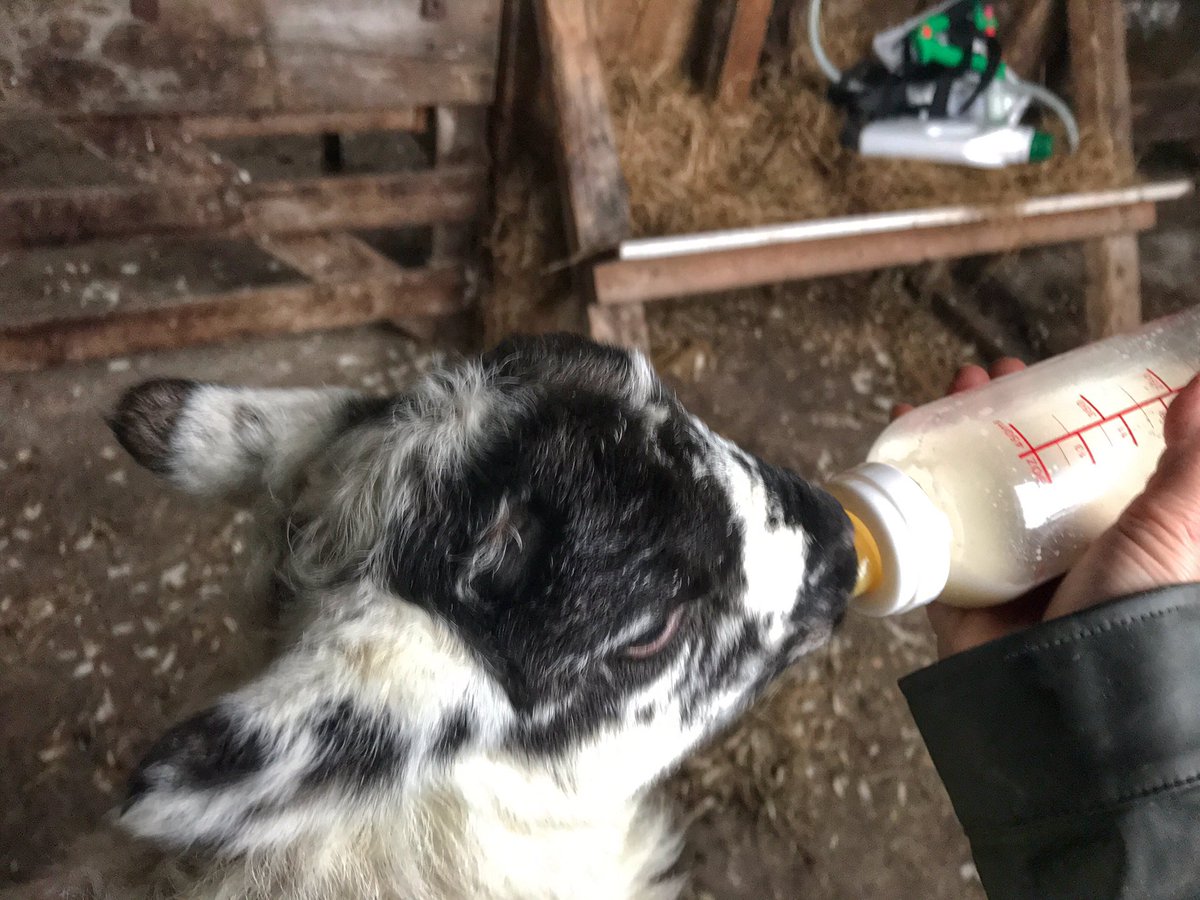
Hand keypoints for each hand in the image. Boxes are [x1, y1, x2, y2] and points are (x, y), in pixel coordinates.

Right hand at [895, 359, 1199, 658]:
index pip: (1086, 461)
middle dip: (1002, 417)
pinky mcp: (956, 592)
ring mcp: (1004, 573)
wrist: (1070, 695)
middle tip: (992, 376)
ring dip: (954, 438)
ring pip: (971, 493)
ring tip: (949, 390)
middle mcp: (1059, 553)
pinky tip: (896, 442)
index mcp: (1115, 537)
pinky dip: (903, 487)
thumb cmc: (1137, 611)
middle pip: (1022, 469)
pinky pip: (923, 533)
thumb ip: (1192, 466)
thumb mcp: (1176, 529)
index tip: (1050, 374)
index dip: (1067, 414)